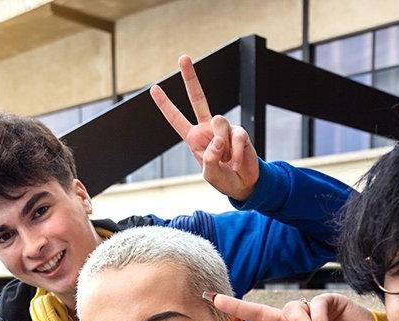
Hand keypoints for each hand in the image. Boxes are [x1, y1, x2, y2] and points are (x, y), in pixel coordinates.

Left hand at [151, 54, 259, 200]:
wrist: (244, 185)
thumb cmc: (224, 180)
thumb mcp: (210, 175)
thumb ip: (209, 159)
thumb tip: (217, 140)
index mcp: (194, 138)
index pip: (177, 119)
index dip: (166, 105)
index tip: (154, 88)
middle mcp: (207, 129)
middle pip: (198, 98)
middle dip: (190, 78)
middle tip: (183, 57)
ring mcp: (224, 129)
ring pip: (219, 121)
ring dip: (222, 145)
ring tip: (227, 161)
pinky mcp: (239, 132)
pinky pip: (236, 136)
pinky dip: (235, 153)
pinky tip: (235, 163)